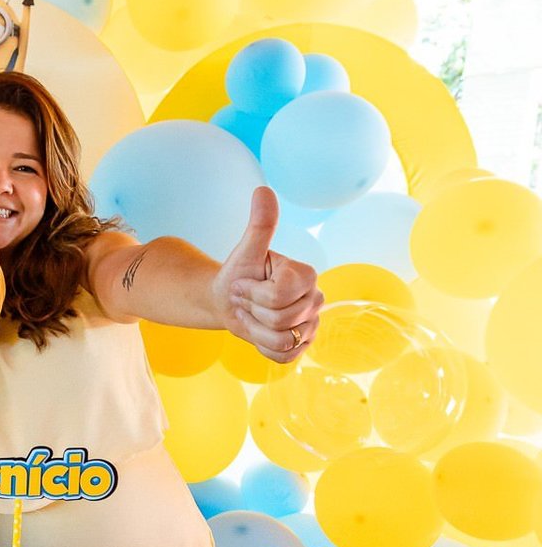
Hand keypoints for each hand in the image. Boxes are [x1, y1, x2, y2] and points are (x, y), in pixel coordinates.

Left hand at [214, 187, 322, 362]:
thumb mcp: (246, 250)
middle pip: (280, 319)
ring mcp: (312, 325)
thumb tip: (263, 190)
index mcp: (306, 275)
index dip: (253, 292)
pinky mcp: (303, 345)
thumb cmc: (239, 272)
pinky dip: (262, 347)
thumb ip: (260, 224)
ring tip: (252, 315)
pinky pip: (283, 356)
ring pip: (282, 340)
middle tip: (247, 300)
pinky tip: (259, 332)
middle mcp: (316, 300)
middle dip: (253, 311)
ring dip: (255, 330)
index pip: (278, 295)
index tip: (246, 283)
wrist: (230, 301)